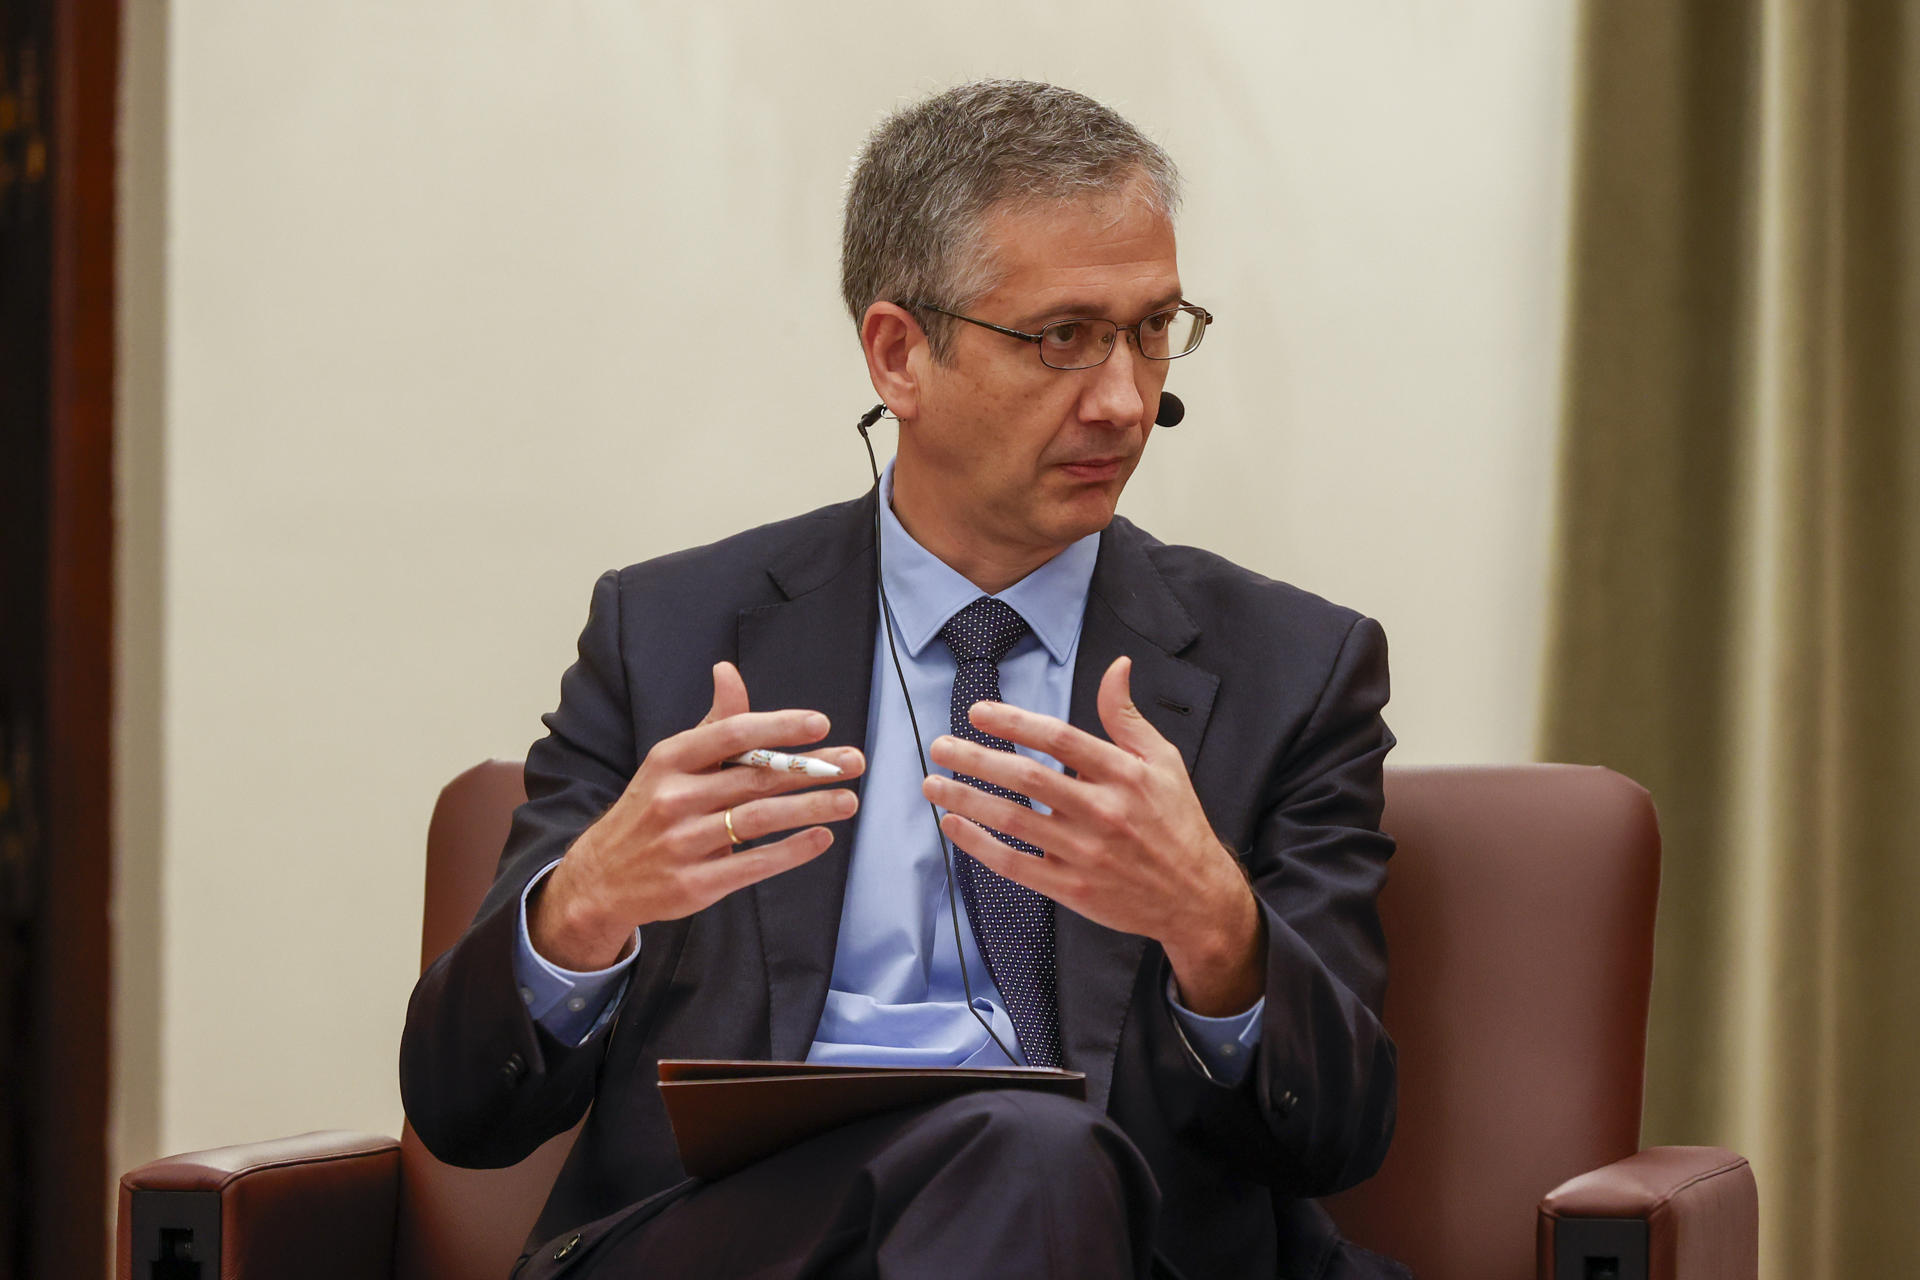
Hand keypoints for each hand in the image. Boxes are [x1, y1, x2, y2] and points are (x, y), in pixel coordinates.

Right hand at [531, 661, 864, 968]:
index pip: (731, 735)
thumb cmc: (650, 809)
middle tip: (854, 761)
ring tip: (849, 800)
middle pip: (755, 778)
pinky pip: (753, 864)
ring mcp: (683, 843)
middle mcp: (674, 798)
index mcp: (669, 760)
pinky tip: (821, 838)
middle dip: (811, 768)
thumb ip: (712, 724)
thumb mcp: (671, 762)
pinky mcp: (695, 885)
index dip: (778, 727)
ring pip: (759, 819)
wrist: (600, 879)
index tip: (821, 724)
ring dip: (811, 808)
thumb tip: (728, 671)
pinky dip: (791, 851)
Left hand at [922, 656, 1262, 1014]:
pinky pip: (1014, 865)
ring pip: (1013, 821)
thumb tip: (1117, 667)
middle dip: (976, 758)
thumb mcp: (1163, 761)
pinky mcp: (1071, 888)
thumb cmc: (1177, 822)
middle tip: (940, 745)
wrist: (1196, 897)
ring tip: (933, 783)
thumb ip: (1128, 716)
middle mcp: (1102, 812)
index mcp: (1124, 774)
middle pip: (1027, 778)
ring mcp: (1084, 853)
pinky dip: (978, 845)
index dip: (1014, 722)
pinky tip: (954, 825)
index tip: (977, 712)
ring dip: (966, 799)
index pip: (1059, 738)